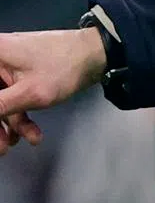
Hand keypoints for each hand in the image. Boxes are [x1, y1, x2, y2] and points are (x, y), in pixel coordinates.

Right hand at [0, 29, 107, 153]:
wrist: (96, 55)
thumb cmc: (63, 68)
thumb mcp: (28, 94)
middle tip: (2, 147)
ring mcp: (7, 67)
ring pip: (0, 101)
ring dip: (9, 124)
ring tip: (18, 143)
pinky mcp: (20, 74)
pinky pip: (12, 97)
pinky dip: (19, 116)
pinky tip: (30, 134)